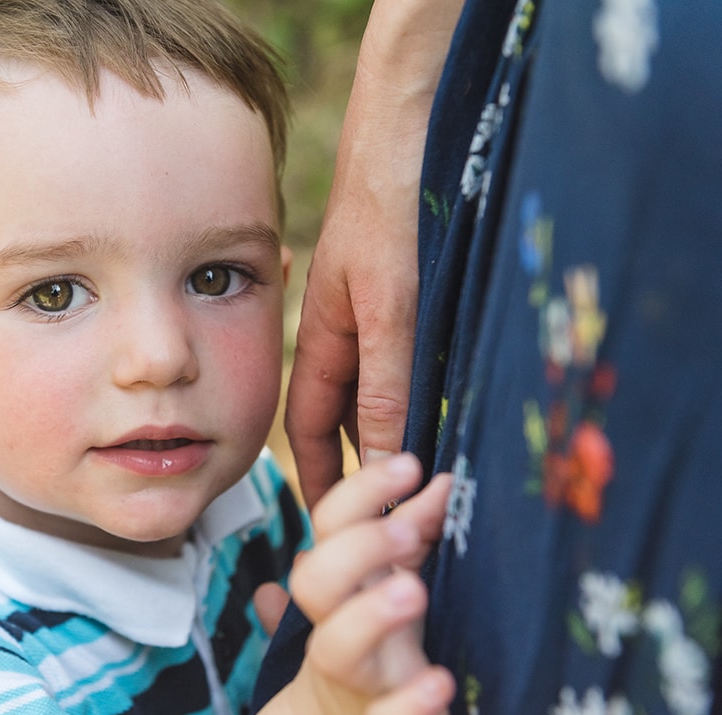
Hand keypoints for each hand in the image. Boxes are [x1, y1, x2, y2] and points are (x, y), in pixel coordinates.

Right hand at [254, 454, 453, 714]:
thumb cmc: (372, 657)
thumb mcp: (386, 593)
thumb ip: (410, 540)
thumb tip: (442, 481)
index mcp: (342, 593)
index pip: (330, 529)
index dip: (361, 494)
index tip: (410, 465)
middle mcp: (339, 634)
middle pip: (318, 582)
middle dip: (357, 549)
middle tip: (404, 530)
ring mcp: (356, 685)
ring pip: (337, 649)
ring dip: (369, 615)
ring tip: (412, 591)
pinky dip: (406, 707)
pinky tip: (438, 683)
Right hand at [285, 0, 463, 506]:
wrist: (408, 134)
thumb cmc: (388, 214)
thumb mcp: (390, 311)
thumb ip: (386, 385)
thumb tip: (386, 460)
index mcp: (323, 343)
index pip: (311, 429)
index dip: (318, 479)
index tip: (333, 529)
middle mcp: (345, 337)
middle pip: (347, 419)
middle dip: (363, 468)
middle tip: (396, 518)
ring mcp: (375, 319)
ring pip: (382, 394)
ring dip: (400, 433)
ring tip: (431, 479)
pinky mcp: (407, 302)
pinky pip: (411, 364)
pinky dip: (427, 394)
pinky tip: (454, 408)